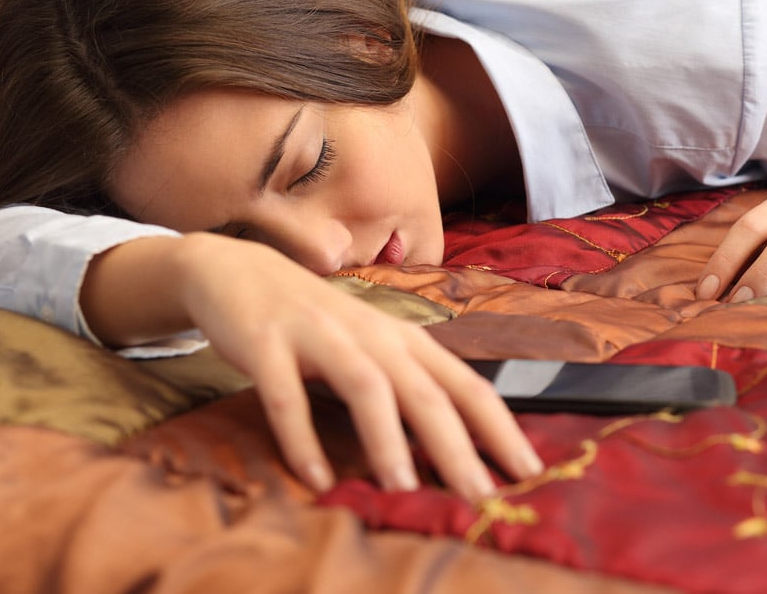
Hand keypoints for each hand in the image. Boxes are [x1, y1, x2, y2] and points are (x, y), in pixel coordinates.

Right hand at [83, 233, 542, 501]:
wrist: (237, 270)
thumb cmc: (314, 319)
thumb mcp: (369, 342)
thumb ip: (405, 380)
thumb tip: (454, 443)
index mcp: (400, 337)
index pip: (464, 382)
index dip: (499, 426)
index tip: (529, 469)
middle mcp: (368, 332)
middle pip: (423, 388)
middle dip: (455, 444)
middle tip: (479, 496)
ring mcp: (317, 334)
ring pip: (365, 386)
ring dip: (386, 439)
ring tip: (402, 490)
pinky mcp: (267, 343)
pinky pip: (286, 395)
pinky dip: (302, 438)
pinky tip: (315, 478)